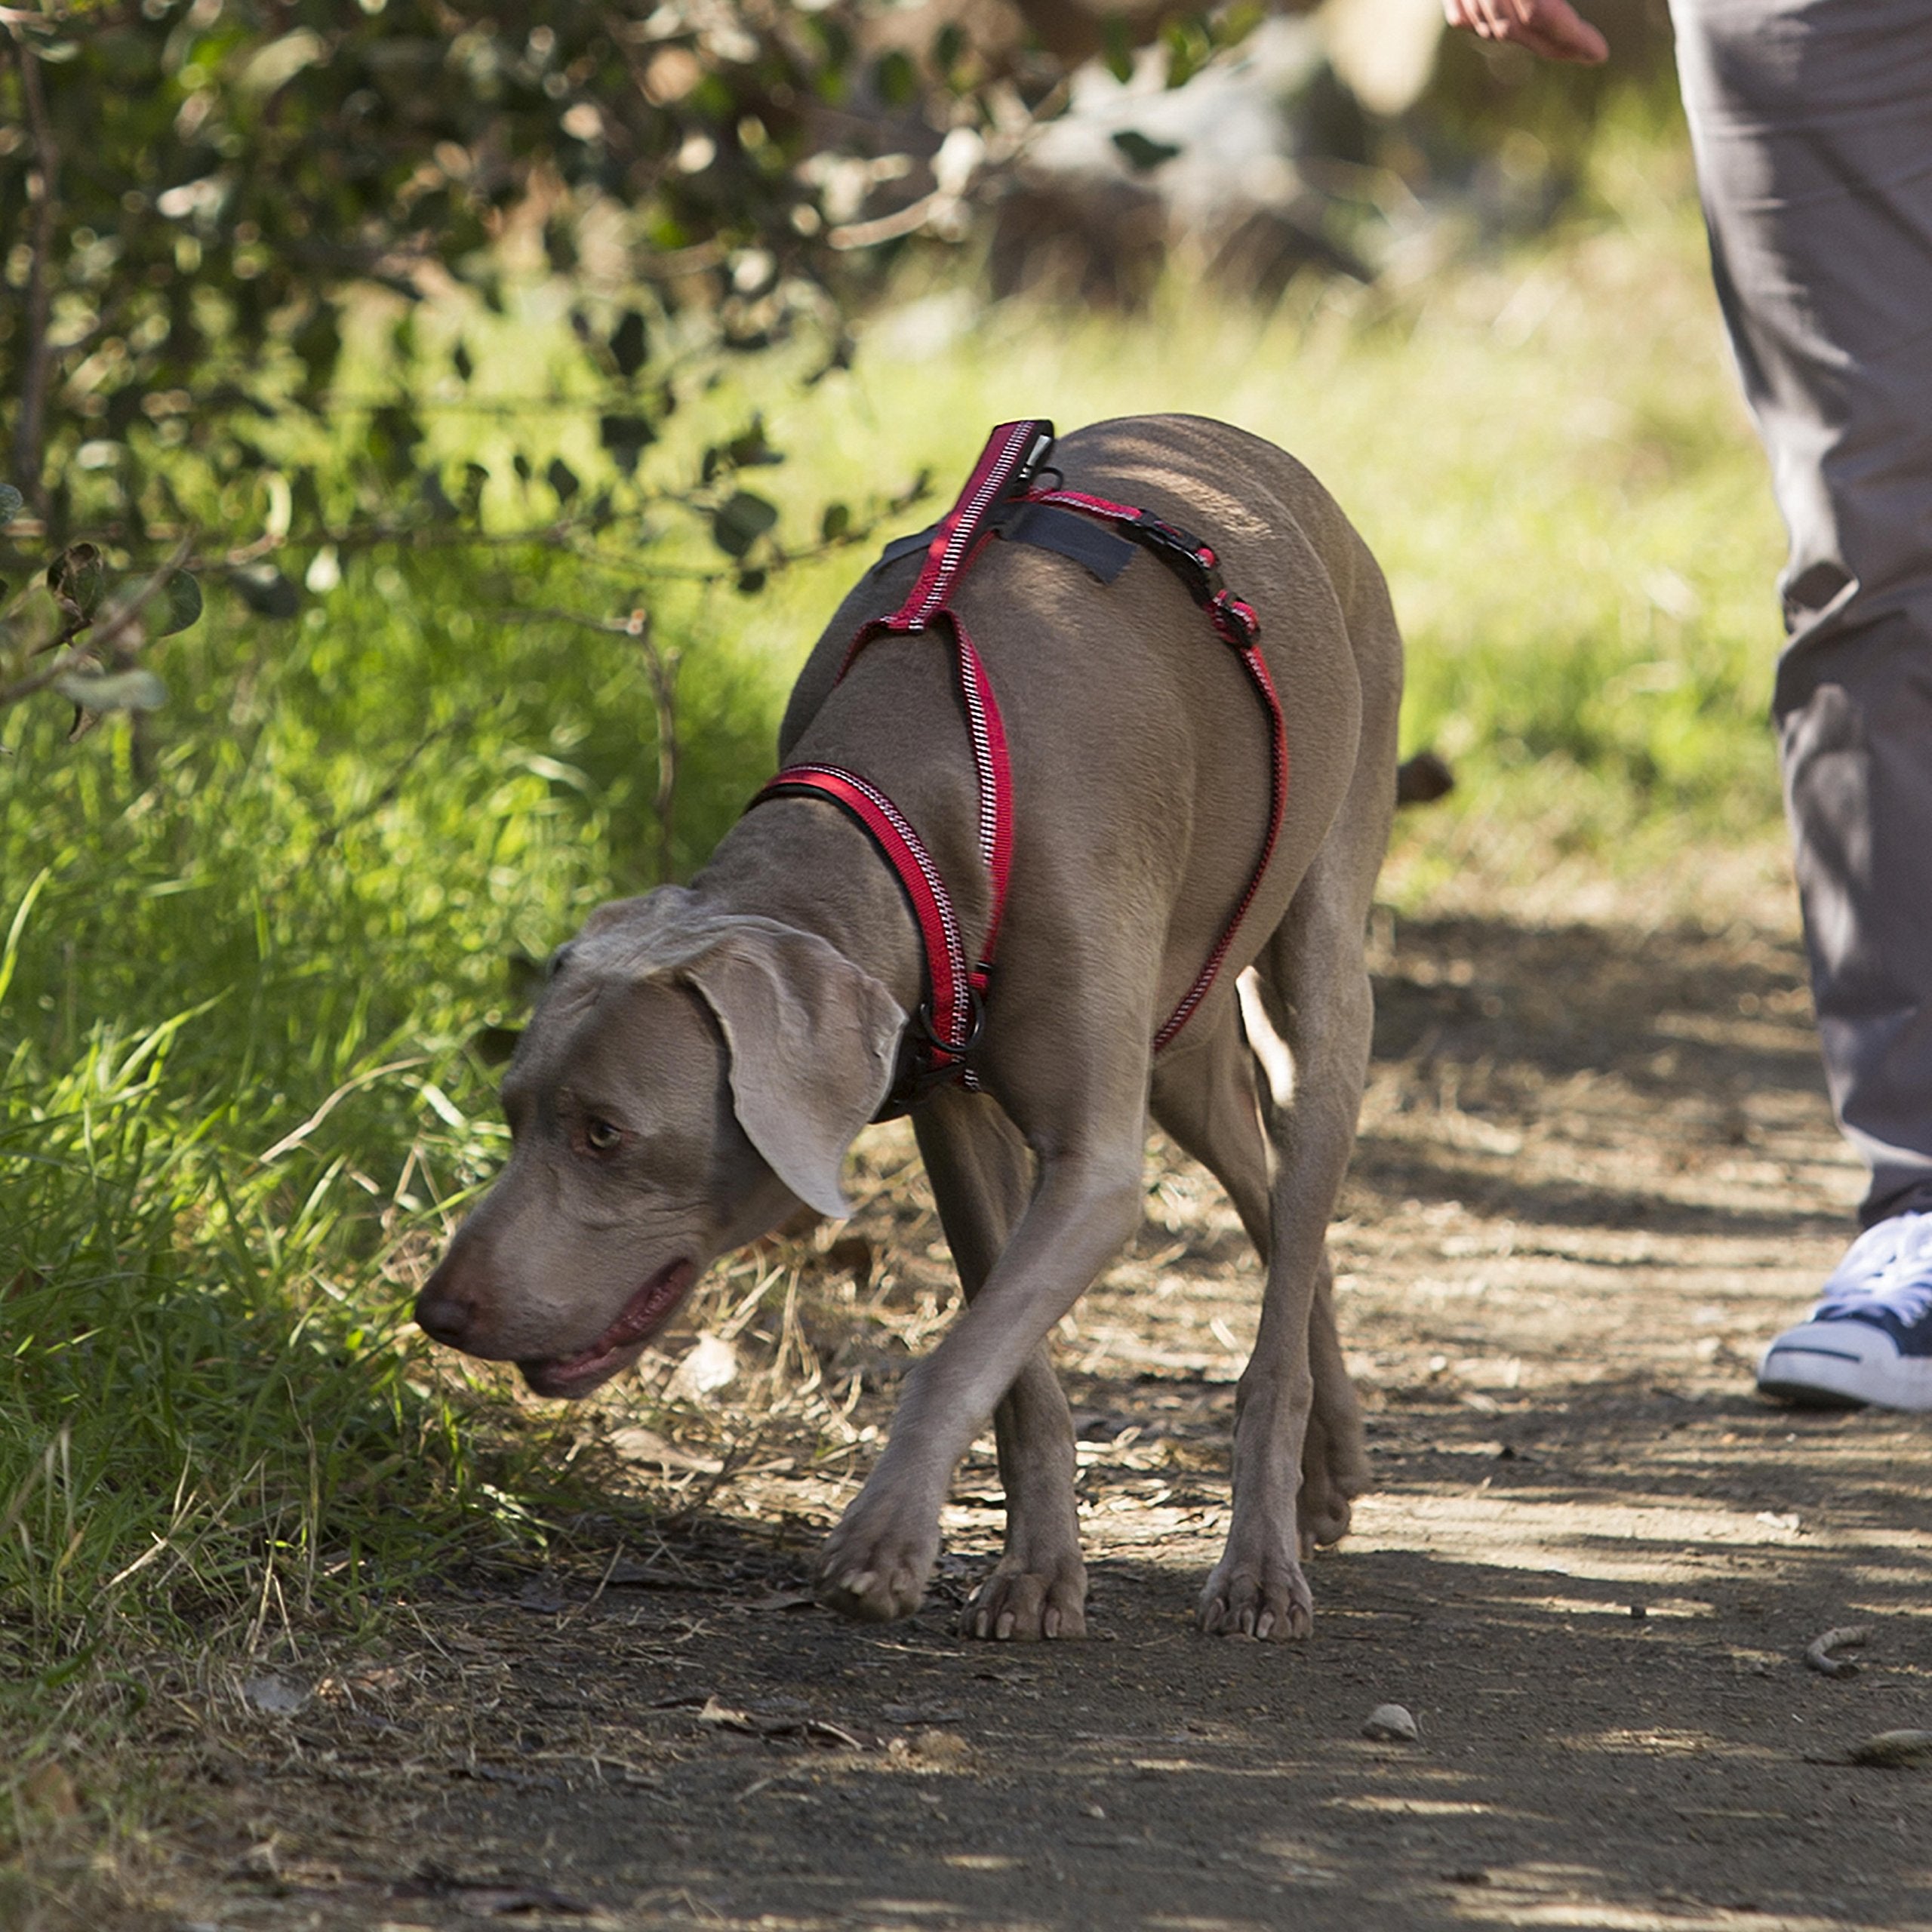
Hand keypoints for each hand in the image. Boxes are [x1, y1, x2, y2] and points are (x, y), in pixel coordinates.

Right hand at [1443, 0, 1608, 63]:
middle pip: (1518, 28)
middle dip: (1555, 45)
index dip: (1573, 38)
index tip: (1599, 54)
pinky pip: (1462, 16)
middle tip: (1585, 52)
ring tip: (1556, 40)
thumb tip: (1564, 16)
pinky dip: (1483, 24)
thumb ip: (1549, 0)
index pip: (1544, 15)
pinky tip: (1509, 28)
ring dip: (1524, 37)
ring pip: (1492, 27)